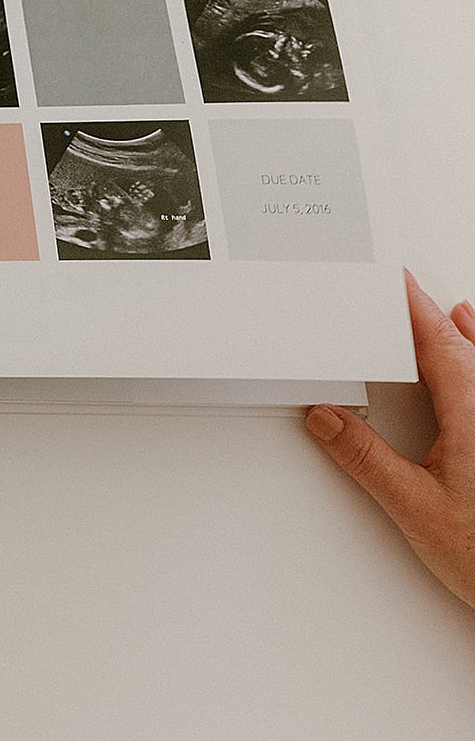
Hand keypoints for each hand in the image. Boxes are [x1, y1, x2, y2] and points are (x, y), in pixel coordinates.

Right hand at [307, 271, 474, 608]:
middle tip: (407, 297)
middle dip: (435, 320)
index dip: (414, 307)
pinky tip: (471, 377)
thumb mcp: (415, 508)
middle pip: (465, 348)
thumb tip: (329, 422)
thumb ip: (367, 460)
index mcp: (474, 413)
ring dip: (466, 341)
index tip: (396, 281)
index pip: (439, 343)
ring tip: (453, 316)